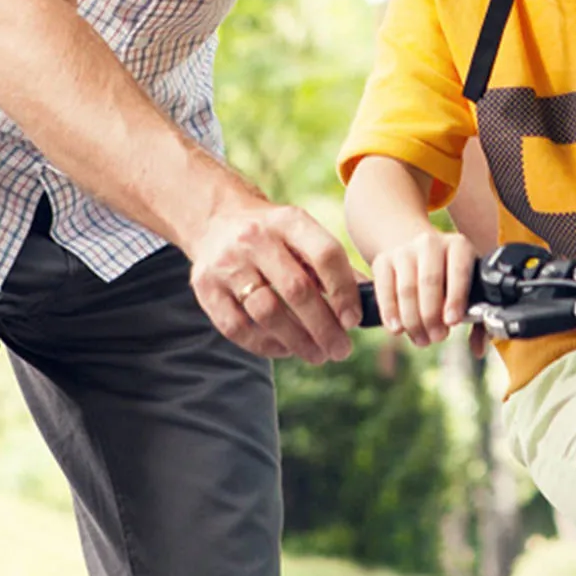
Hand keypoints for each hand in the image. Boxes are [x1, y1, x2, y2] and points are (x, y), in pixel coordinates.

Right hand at [189, 199, 361, 363]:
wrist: (217, 219)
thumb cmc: (275, 235)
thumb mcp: (303, 233)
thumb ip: (332, 264)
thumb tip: (370, 299)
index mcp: (289, 220)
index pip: (325, 254)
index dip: (344, 291)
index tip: (354, 320)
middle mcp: (256, 239)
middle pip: (296, 290)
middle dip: (324, 327)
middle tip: (342, 350)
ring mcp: (227, 263)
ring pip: (267, 312)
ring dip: (298, 341)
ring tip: (318, 355)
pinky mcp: (204, 288)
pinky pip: (237, 327)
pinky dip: (265, 344)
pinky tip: (285, 349)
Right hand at [371, 228, 476, 346]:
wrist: (417, 251)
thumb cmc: (450, 278)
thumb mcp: (468, 287)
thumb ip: (478, 319)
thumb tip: (479, 349)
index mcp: (458, 245)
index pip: (458, 271)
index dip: (456, 298)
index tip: (452, 322)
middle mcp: (430, 243)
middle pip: (429, 281)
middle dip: (432, 315)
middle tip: (438, 337)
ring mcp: (404, 250)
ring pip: (406, 289)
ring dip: (413, 320)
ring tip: (422, 339)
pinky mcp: (382, 261)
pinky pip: (385, 290)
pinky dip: (390, 313)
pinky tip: (397, 329)